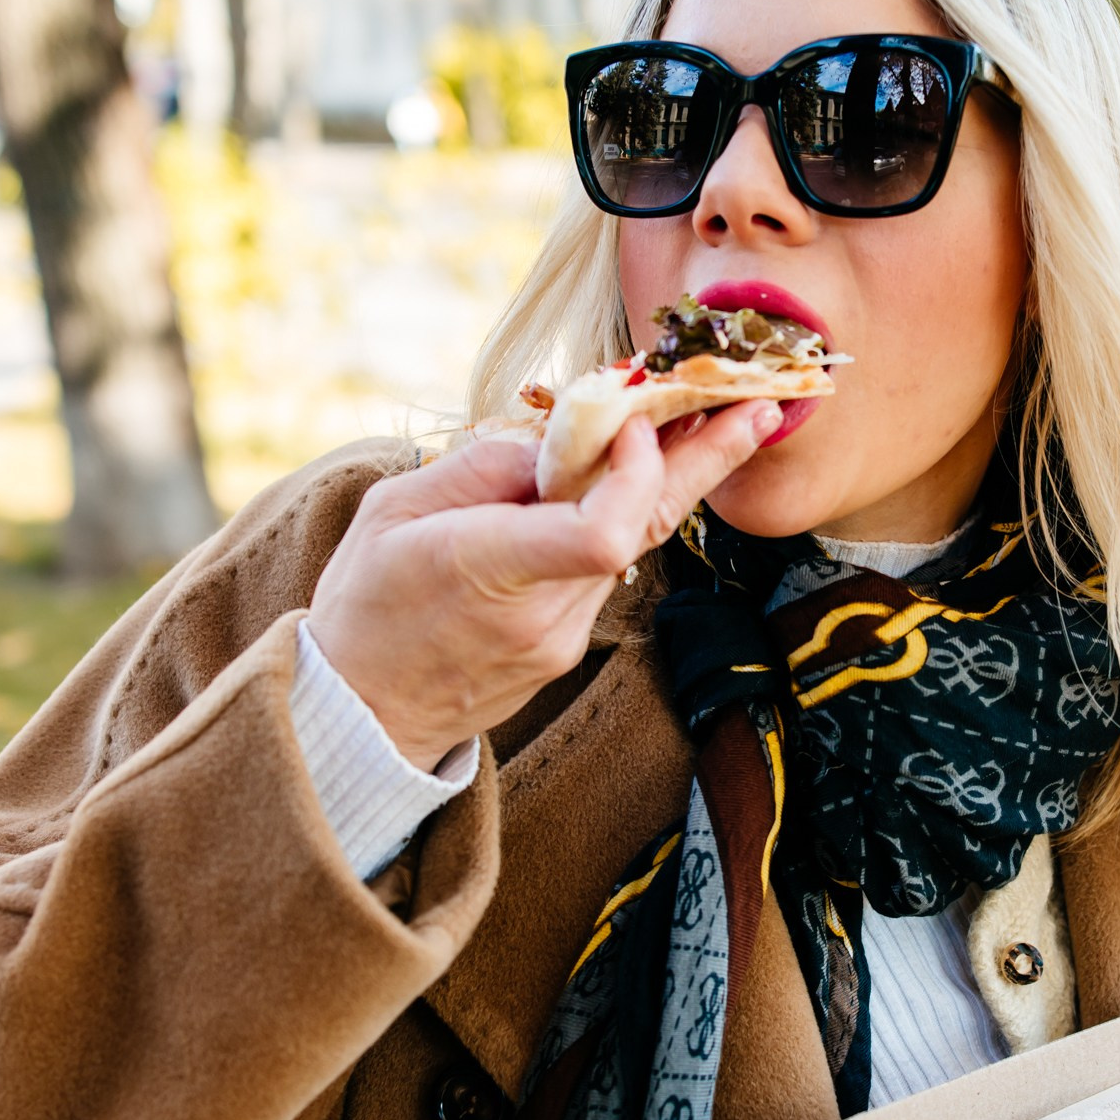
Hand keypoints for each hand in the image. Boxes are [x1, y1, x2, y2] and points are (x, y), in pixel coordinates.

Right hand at [308, 404, 779, 768]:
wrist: (360, 712)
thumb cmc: (364, 603)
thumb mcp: (392, 509)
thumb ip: (481, 466)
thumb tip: (558, 435)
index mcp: (485, 568)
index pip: (600, 533)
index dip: (635, 472)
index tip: (635, 420)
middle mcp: (540, 611)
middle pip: (647, 529)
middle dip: (708, 459)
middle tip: (759, 407)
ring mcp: (561, 635)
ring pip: (636, 543)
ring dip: (671, 478)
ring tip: (714, 416)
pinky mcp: (567, 644)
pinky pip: (606, 565)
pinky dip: (623, 513)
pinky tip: (633, 471)